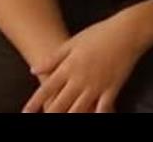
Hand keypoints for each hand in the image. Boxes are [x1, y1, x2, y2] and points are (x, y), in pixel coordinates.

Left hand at [23, 15, 143, 113]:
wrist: (127, 31)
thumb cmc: (99, 34)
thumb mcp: (73, 42)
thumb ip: (53, 58)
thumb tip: (33, 69)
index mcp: (69, 67)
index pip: (47, 88)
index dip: (34, 102)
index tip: (25, 112)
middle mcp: (80, 79)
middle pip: (60, 103)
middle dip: (49, 114)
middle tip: (42, 118)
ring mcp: (97, 86)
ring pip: (78, 110)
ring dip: (70, 117)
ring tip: (62, 121)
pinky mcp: (112, 89)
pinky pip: (102, 108)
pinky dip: (97, 115)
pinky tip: (92, 118)